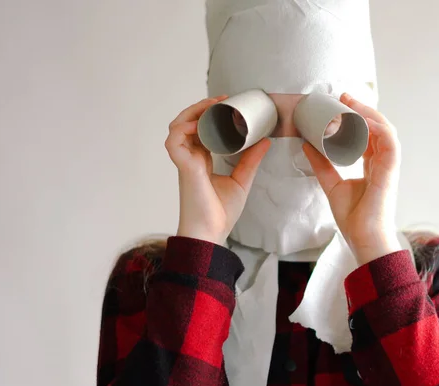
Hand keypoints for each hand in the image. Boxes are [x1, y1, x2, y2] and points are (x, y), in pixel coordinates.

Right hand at [165, 95, 270, 245]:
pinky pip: (173, 142)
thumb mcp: (241, 181)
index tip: (226, 104)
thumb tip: (265, 141)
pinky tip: (197, 124)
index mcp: (202, 161)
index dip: (209, 115)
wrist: (212, 233)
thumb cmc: (220, 213)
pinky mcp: (184, 168)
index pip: (200, 131)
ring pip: (176, 128)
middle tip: (222, 100)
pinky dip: (181, 129)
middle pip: (186, 124)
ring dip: (191, 113)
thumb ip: (250, 161)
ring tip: (210, 106)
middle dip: (201, 107)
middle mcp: (191, 158)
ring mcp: (185, 162)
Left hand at [302, 93, 401, 265]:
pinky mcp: (391, 170)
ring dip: (369, 113)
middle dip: (362, 110)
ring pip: (385, 130)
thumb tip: (307, 145)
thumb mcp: (331, 184)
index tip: (340, 106)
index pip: (367, 136)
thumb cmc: (353, 217)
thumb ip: (322, 165)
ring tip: (350, 102)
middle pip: (376, 129)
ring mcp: (388, 166)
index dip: (356, 119)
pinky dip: (377, 127)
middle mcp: (382, 163)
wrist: (362, 237)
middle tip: (343, 97)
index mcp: (372, 167)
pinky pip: (389, 141)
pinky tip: (362, 118)